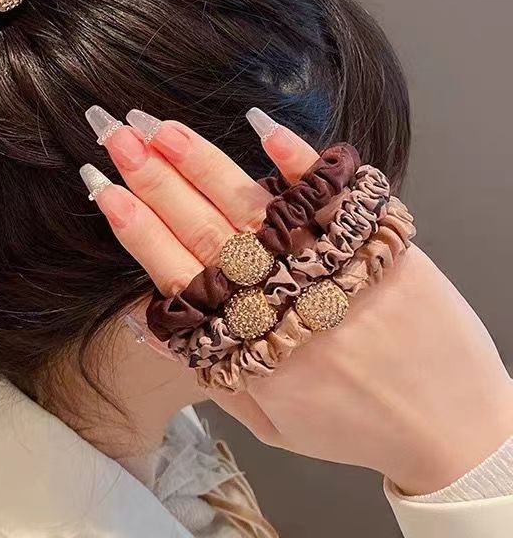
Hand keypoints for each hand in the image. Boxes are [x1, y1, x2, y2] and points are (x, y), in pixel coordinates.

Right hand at [83, 106, 512, 493]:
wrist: (458, 432)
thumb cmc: (355, 428)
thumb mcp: (270, 423)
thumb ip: (210, 373)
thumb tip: (150, 324)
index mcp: (249, 350)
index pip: (176, 275)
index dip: (135, 227)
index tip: (101, 187)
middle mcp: (283, 305)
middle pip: (204, 231)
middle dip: (153, 178)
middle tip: (115, 134)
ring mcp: (332, 271)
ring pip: (254, 208)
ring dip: (204, 163)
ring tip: (162, 127)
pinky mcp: (380, 247)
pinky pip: (333, 197)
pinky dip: (298, 162)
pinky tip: (262, 127)